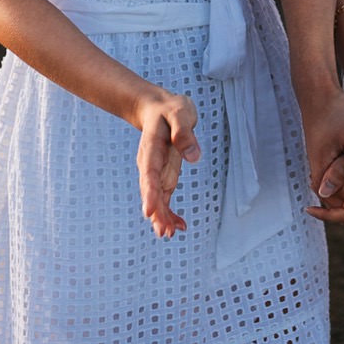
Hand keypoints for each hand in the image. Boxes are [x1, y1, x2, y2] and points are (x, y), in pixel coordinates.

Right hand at [134, 88, 200, 237]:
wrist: (159, 109)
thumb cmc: (171, 109)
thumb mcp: (180, 112)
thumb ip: (185, 132)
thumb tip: (193, 156)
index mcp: (151, 147)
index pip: (149, 173)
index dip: (150, 193)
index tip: (149, 211)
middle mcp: (150, 163)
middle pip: (151, 190)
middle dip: (157, 212)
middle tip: (164, 232)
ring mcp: (156, 171)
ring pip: (157, 198)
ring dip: (162, 217)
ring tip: (171, 234)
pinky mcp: (163, 175)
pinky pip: (164, 197)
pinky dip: (170, 212)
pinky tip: (179, 225)